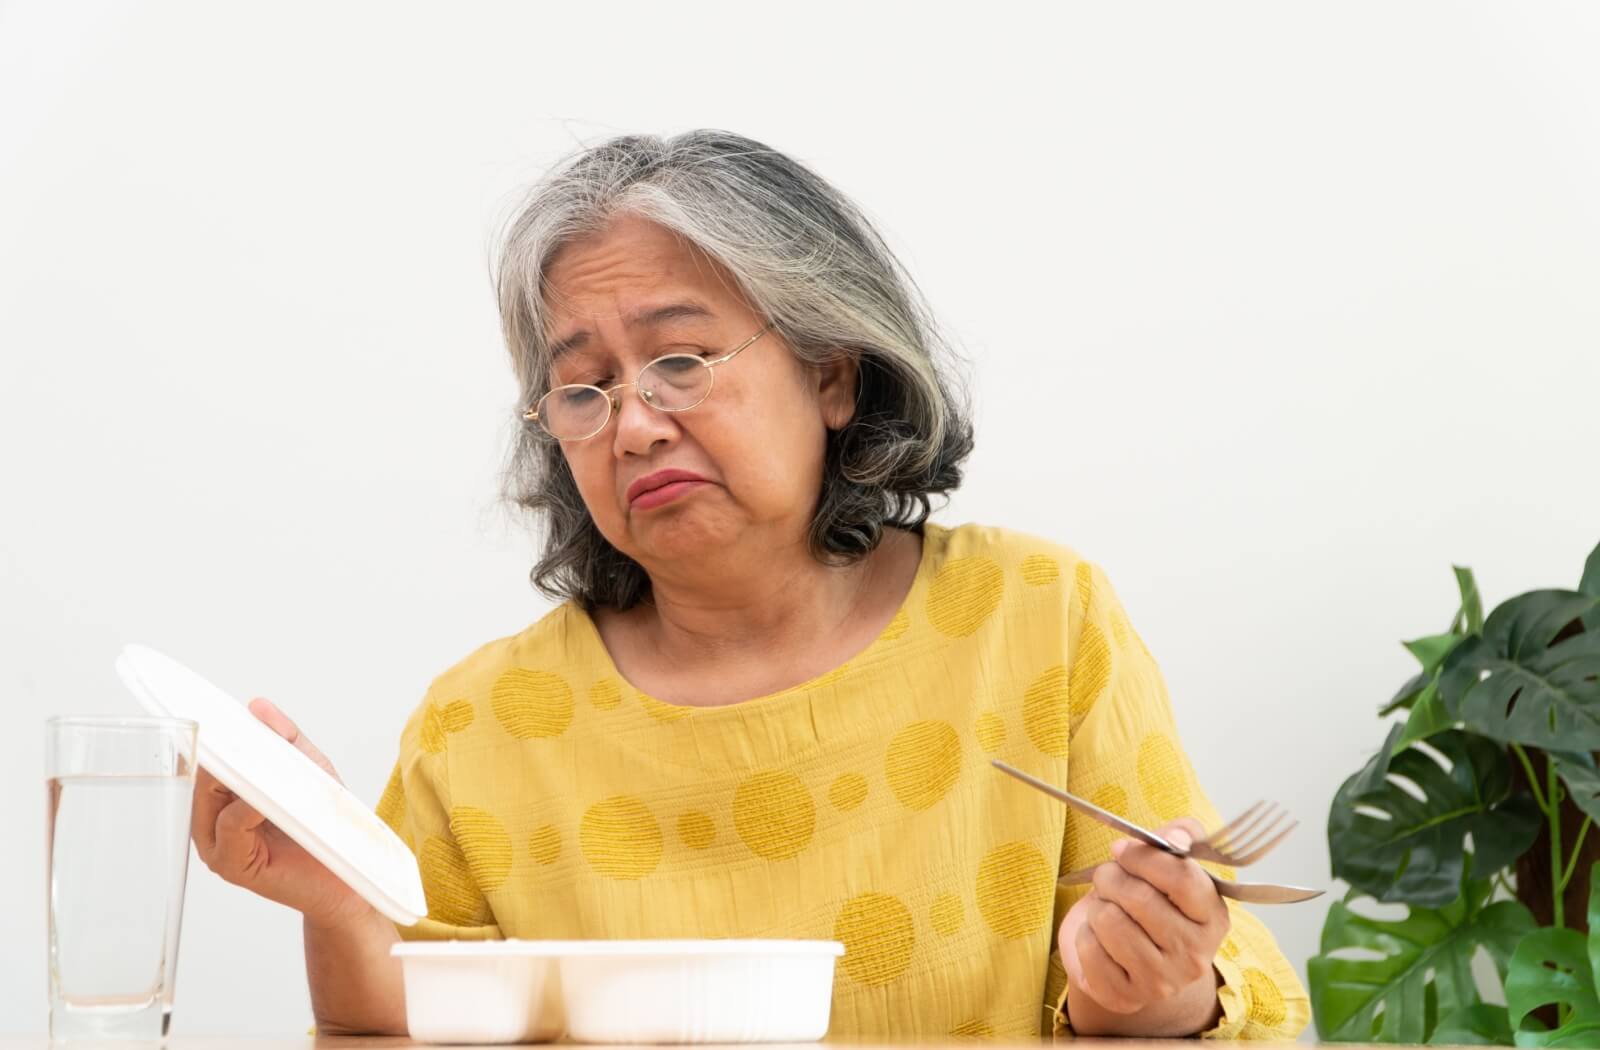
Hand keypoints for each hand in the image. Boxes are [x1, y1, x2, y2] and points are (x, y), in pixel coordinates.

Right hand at [190, 698, 370, 929]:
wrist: (347, 880)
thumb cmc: (325, 827)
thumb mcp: (310, 771)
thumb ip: (285, 739)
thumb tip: (258, 706)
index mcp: (223, 798)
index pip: (208, 758)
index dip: (212, 733)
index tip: (214, 707)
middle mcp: (212, 821)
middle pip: (204, 773)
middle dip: (225, 750)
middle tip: (244, 729)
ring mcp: (217, 845)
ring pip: (212, 796)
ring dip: (239, 776)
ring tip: (265, 764)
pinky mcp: (232, 865)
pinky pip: (231, 825)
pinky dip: (247, 807)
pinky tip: (266, 799)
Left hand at [1059, 817, 1229, 1022]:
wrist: (1133, 957)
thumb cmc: (1153, 902)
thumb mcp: (1171, 864)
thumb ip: (1180, 836)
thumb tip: (1176, 836)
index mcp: (1213, 918)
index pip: (1182, 878)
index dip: (1143, 857)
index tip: (1122, 849)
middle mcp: (1194, 956)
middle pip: (1139, 898)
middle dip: (1112, 877)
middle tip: (1108, 877)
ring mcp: (1162, 981)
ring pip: (1109, 920)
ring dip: (1098, 905)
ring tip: (1106, 907)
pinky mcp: (1125, 996)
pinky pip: (1089, 948)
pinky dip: (1085, 934)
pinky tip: (1099, 937)